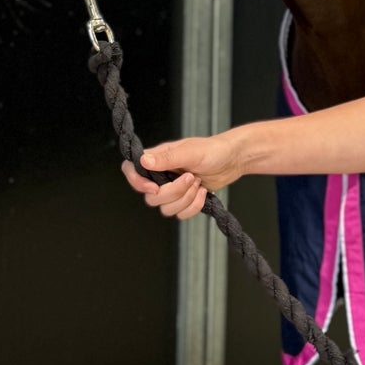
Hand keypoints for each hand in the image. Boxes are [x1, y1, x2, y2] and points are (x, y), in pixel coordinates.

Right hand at [120, 130, 246, 219]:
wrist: (233, 160)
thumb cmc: (213, 150)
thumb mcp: (190, 152)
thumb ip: (166, 158)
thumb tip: (143, 161)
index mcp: (157, 160)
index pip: (131, 171)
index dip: (137, 182)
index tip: (155, 187)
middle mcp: (161, 175)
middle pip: (151, 197)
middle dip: (174, 192)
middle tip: (190, 178)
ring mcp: (172, 190)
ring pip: (166, 209)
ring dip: (185, 199)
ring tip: (198, 183)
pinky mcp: (184, 200)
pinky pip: (180, 214)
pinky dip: (193, 207)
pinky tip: (203, 193)